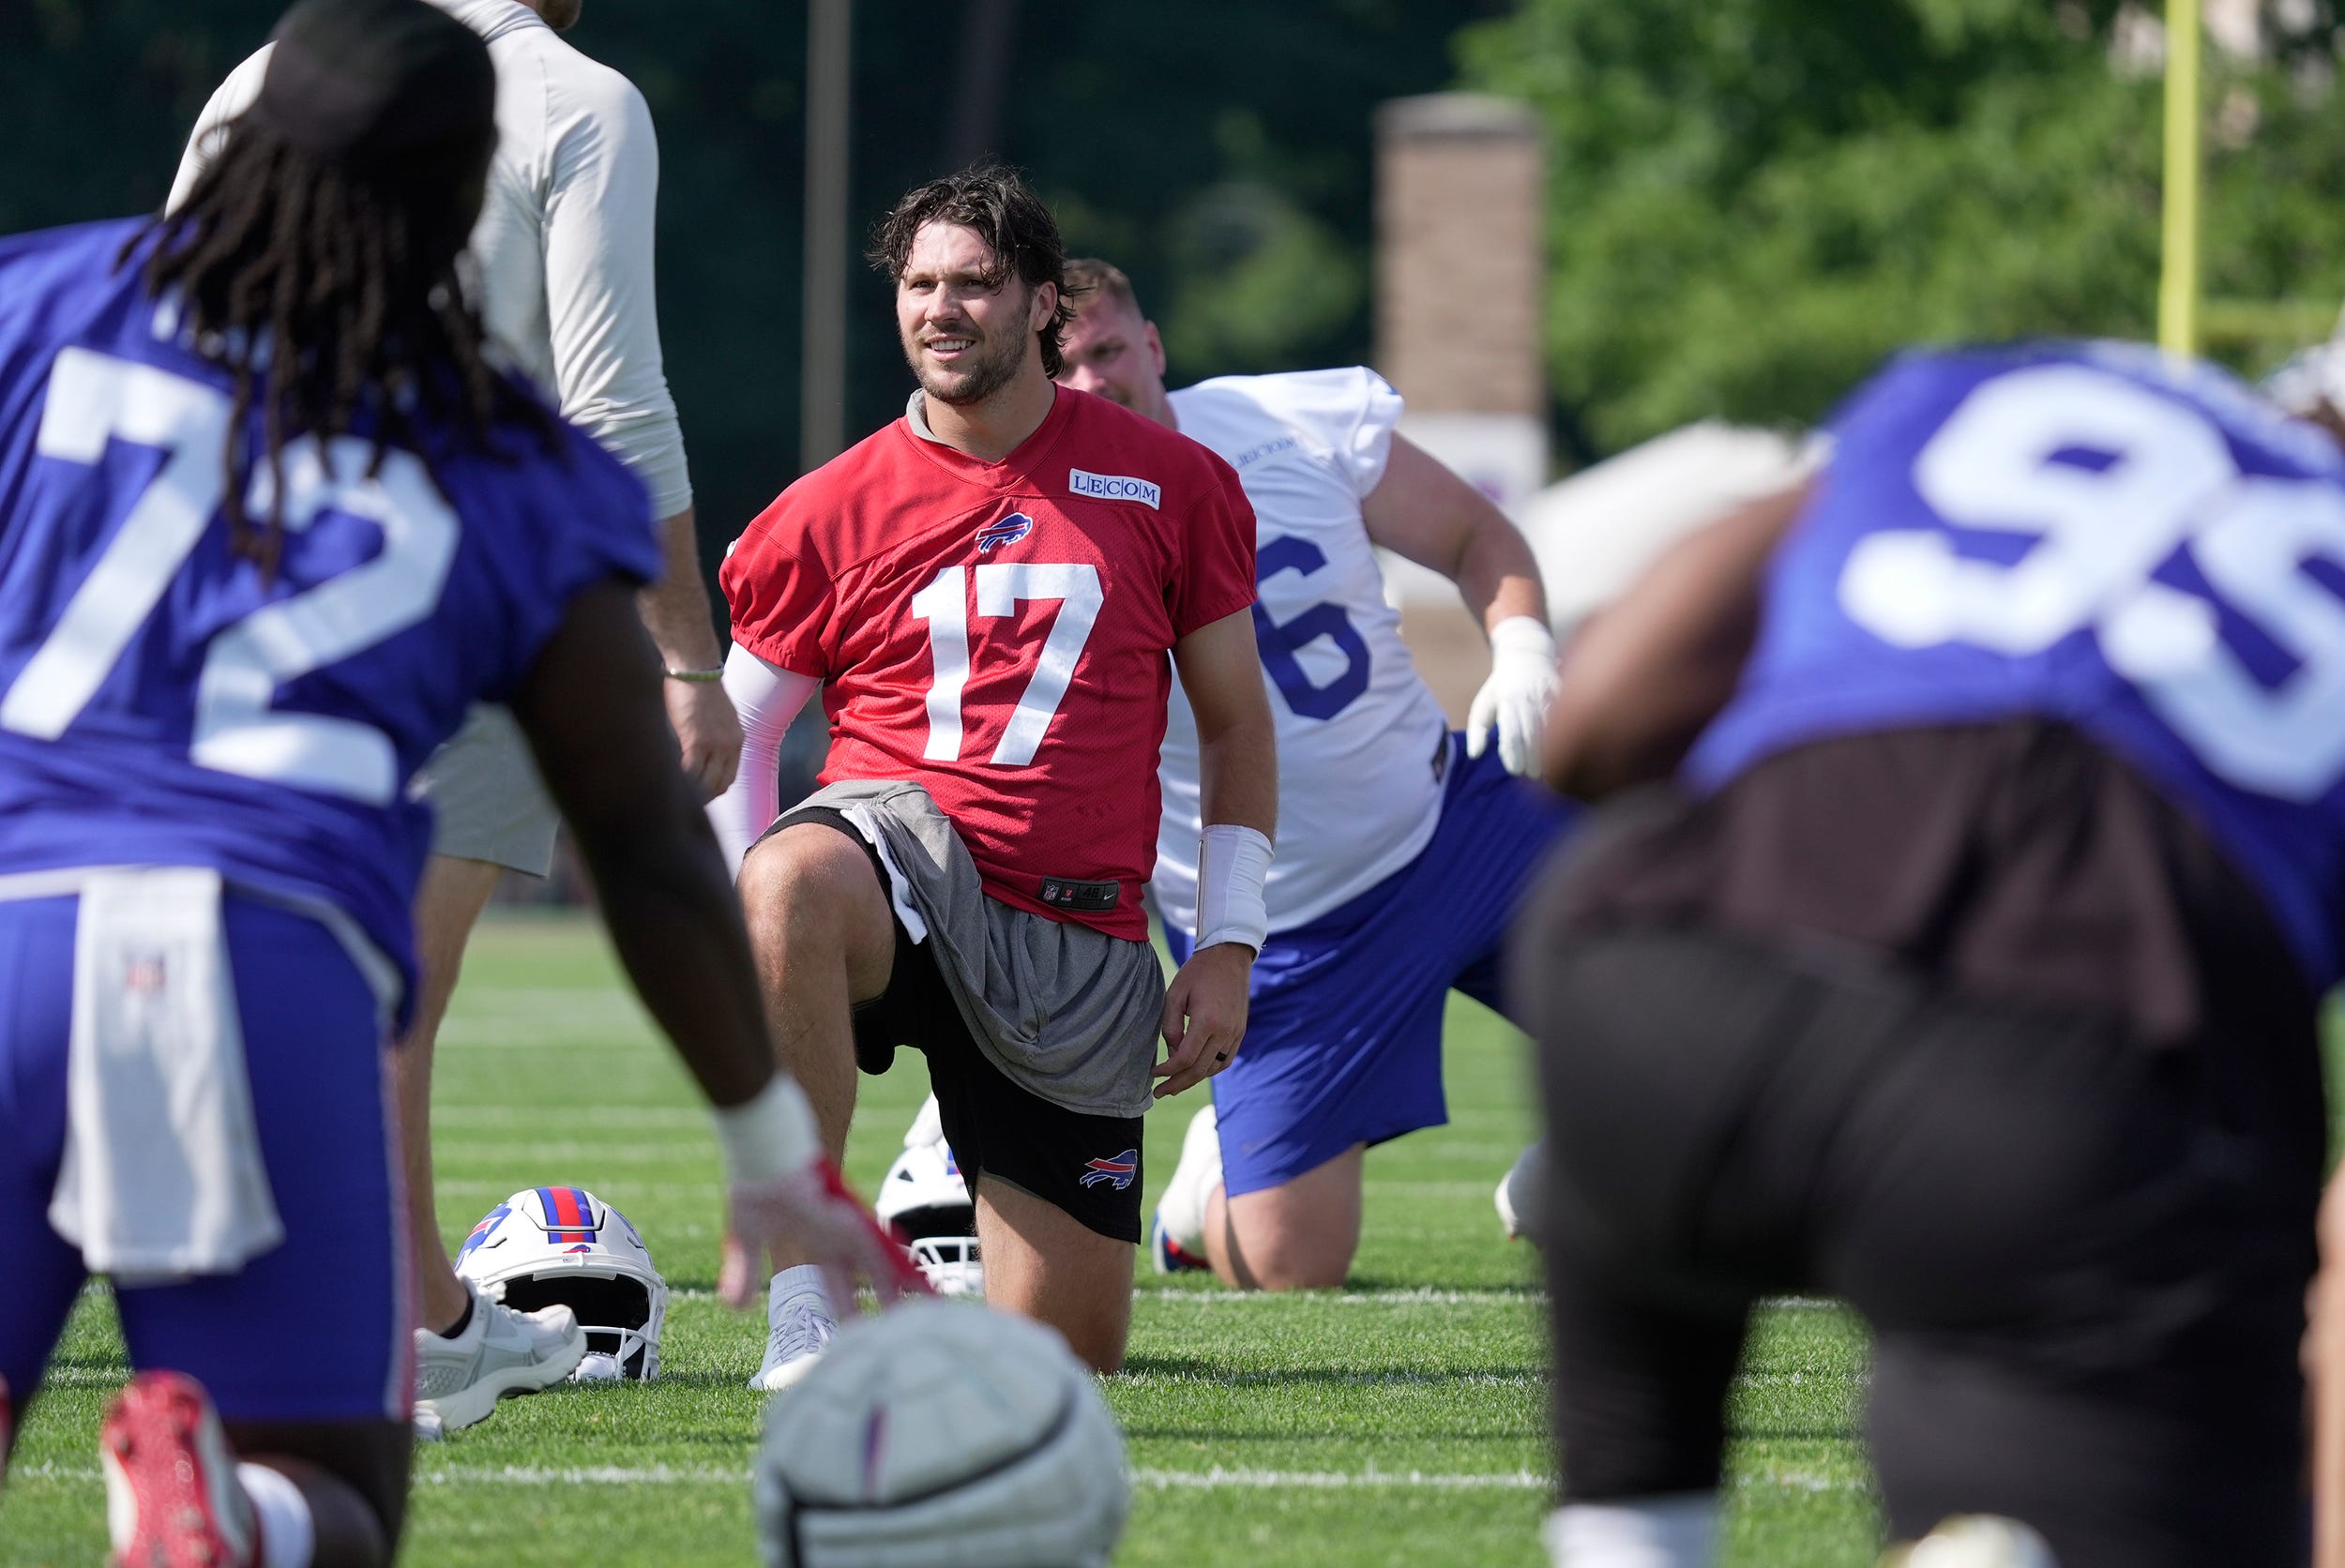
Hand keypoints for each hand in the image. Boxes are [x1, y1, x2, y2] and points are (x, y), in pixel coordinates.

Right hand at [665, 677, 743, 801]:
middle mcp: (731, 745)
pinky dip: (680, 780)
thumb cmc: (698, 686)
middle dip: (703, 798)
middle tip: (683, 802)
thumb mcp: (718, 714)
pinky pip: (690, 771)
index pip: (729, 777)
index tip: (699, 796)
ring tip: (673, 796)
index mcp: (737, 740)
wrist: (694, 665)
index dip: (714, 790)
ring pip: (705, 783)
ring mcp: (715, 745)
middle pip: (719, 785)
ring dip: (691, 793)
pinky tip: (668, 782)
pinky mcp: (696, 740)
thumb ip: (714, 735)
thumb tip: (698, 751)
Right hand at [718, 1158, 929, 1313]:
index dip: (849, 1311)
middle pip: (871, 1279)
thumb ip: (744, 1272)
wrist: (761, 1153)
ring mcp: (846, 1226)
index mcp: (818, 1245)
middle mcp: (839, 1238)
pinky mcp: (846, 1216)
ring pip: (884, 1263)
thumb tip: (734, 1308)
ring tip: (933, 1307)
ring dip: (906, 1285)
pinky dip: (897, 1263)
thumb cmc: (755, 1185)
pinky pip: (879, 1245)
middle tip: (909, 1331)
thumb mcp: (746, 1238)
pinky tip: (919, 1281)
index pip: (839, 1287)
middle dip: (887, 1305)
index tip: (860, 1338)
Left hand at [1156, 942, 1251, 1098]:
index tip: (1153, 1074)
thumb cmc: (1197, 972)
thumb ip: (1171, 1027)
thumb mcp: (1175, 995)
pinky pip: (1225, 1060)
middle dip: (1177, 1084)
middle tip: (1160, 1092)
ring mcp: (1235, 1033)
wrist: (1229, 956)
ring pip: (1213, 1069)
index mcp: (1207, 1021)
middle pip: (1199, 1070)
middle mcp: (1225, 1031)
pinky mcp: (1240, 1032)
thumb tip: (1173, 1054)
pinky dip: (1210, 1070)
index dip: (1167, 1071)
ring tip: (1175, 1085)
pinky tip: (1196, 1072)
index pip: (1185, 1059)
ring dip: (1193, 1080)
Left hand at [1466, 616, 1559, 776]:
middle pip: (1532, 732)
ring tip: (1548, 771)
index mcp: (1508, 699)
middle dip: (1533, 756)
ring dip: (1550, 750)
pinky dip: (1564, 735)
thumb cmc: (1501, 689)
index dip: (1514, 752)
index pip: (1511, 730)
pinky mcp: (1564, 693)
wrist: (1527, 656)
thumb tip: (1474, 754)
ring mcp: (1549, 694)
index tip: (1515, 771)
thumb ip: (1476, 731)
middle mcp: (1529, 696)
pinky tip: (1564, 753)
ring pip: (1551, 727)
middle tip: (1533, 776)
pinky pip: (1566, 716)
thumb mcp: (1483, 705)